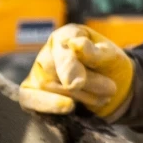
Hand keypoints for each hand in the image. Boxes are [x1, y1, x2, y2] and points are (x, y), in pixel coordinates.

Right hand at [18, 23, 134, 117]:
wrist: (111, 91)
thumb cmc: (110, 68)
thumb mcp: (112, 58)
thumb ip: (94, 53)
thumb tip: (75, 44)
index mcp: (67, 35)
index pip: (62, 43)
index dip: (68, 63)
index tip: (77, 83)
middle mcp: (48, 51)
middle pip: (55, 68)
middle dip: (85, 83)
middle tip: (110, 89)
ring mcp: (37, 73)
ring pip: (49, 86)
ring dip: (79, 96)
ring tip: (104, 98)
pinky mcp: (31, 93)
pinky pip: (31, 99)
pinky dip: (48, 105)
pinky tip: (67, 108)